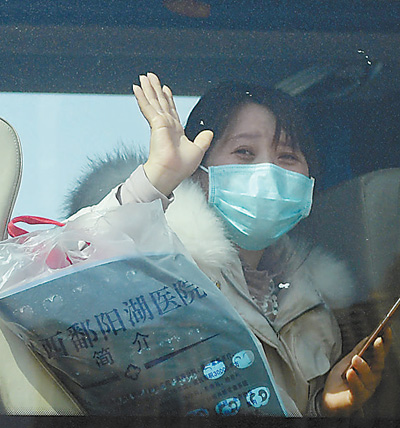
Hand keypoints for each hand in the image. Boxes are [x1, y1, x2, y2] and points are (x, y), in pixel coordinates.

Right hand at [133, 73, 212, 195]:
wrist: (171, 172)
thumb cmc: (181, 167)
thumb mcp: (198, 150)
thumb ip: (203, 140)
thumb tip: (209, 132)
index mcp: (175, 131)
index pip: (171, 110)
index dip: (168, 99)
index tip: (165, 89)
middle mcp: (166, 125)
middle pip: (161, 102)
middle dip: (156, 89)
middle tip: (150, 77)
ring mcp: (160, 123)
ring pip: (153, 101)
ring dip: (148, 89)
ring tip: (143, 77)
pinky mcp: (156, 123)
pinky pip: (148, 107)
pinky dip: (142, 97)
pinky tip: (137, 88)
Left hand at [321, 327, 391, 415]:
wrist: (329, 399)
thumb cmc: (341, 380)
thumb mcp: (348, 361)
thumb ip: (358, 351)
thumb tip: (368, 337)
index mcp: (371, 368)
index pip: (380, 353)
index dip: (385, 341)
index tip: (386, 328)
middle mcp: (372, 379)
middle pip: (379, 364)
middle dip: (379, 352)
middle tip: (377, 340)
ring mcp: (366, 389)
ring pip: (369, 377)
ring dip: (363, 366)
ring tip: (356, 358)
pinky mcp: (357, 399)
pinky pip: (358, 389)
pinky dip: (355, 381)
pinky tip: (350, 373)